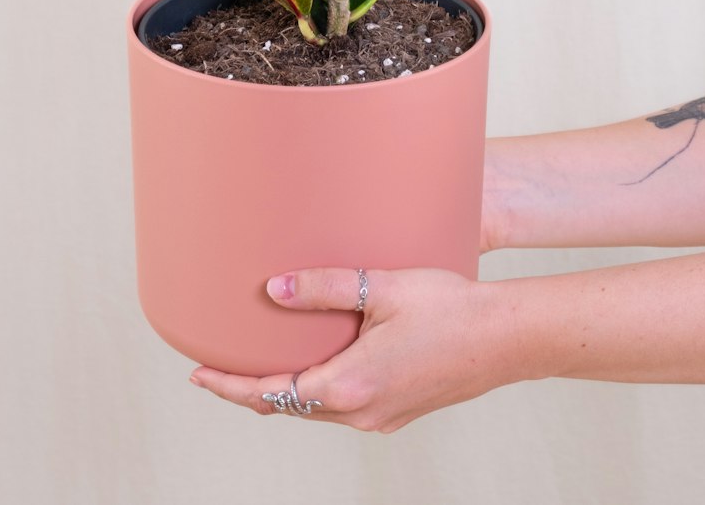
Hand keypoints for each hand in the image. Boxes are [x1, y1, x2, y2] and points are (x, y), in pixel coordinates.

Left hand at [189, 267, 526, 432]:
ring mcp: (383, 416)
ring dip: (284, 390)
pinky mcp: (399, 410)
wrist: (507, 338)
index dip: (229, 386)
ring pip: (316, 409)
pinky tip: (317, 365)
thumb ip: (324, 287)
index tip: (197, 376)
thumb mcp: (383, 288)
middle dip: (251, 388)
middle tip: (217, 367)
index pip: (271, 392)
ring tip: (260, 362)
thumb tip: (273, 290)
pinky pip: (343, 406)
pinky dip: (315, 390)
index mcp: (350, 384)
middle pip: (288, 406)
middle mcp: (362, 411)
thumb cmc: (452, 308)